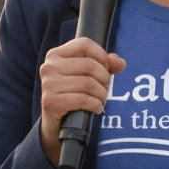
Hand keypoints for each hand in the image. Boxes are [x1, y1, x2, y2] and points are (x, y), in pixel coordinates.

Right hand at [38, 37, 125, 164]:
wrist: (57, 124)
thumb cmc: (73, 95)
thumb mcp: (88, 76)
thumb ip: (105, 65)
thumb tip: (120, 63)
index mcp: (55, 55)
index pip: (85, 44)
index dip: (102, 56)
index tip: (106, 69)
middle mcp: (49, 67)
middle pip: (90, 65)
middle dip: (104, 79)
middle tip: (104, 89)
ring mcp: (48, 84)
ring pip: (88, 83)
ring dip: (101, 95)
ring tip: (100, 100)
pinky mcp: (50, 101)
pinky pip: (83, 99)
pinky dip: (95, 105)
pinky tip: (95, 108)